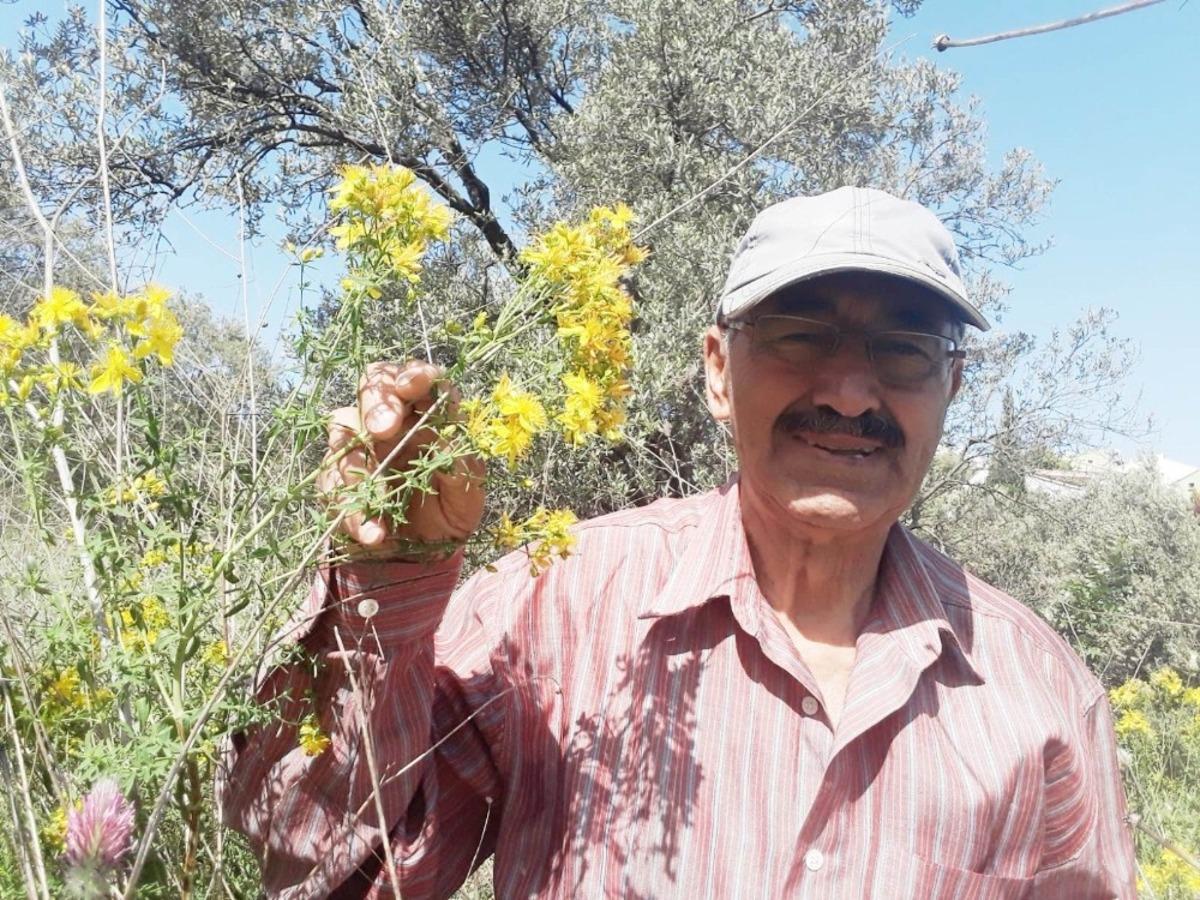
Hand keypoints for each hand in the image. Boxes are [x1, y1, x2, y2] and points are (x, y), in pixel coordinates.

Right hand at [318, 361, 484, 557]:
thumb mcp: (468, 493)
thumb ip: (462, 465)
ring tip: (380, 501)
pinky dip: (351, 511)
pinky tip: (374, 534)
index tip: (411, 386)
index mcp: (426, 416)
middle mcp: (392, 423)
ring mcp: (360, 448)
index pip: (417, 378)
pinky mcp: (338, 479)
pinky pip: (331, 484)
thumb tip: (445, 438)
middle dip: (376, 404)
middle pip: (372, 386)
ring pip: (343, 431)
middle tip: (384, 429)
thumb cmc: (450, 511)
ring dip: (356, 466)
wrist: (424, 554)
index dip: (414, 373)